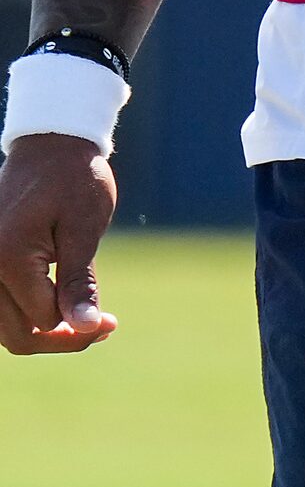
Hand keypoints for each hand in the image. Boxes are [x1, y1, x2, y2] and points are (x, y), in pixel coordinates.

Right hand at [0, 135, 119, 355]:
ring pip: (4, 327)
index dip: (79, 327)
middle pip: (16, 335)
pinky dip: (29, 313)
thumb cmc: (75, 180)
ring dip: (42, 332)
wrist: (50, 146)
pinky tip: (62, 307)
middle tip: (103, 329)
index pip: (42, 319)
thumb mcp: (86, 229)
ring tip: (84, 321)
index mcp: (8, 258)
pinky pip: (1, 306)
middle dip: (60, 339)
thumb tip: (84, 328)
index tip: (112, 323)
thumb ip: (80, 282)